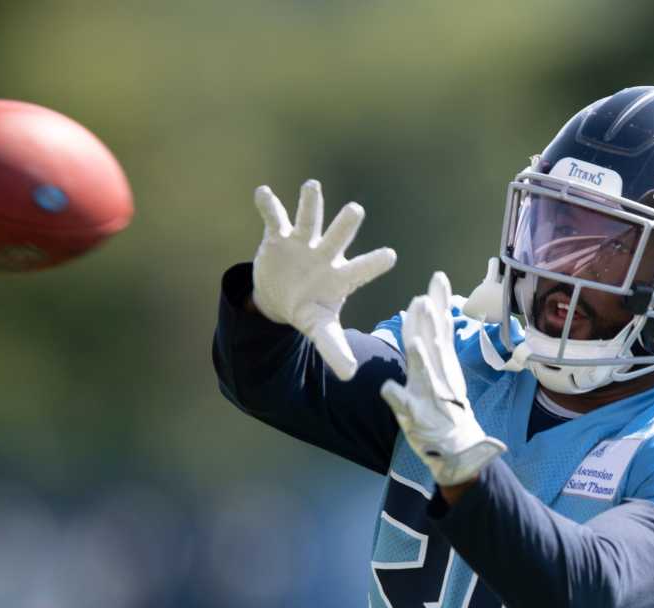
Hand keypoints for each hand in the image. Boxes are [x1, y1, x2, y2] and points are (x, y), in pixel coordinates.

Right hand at [252, 180, 396, 380]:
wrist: (280, 294)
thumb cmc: (309, 307)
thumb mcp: (320, 328)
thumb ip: (334, 348)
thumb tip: (350, 375)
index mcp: (340, 277)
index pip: (360, 270)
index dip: (373, 264)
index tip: (391, 256)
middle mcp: (325, 255)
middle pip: (338, 238)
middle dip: (345, 225)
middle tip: (356, 210)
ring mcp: (302, 243)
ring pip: (309, 220)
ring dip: (311, 204)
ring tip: (312, 186)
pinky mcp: (278, 236)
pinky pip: (274, 217)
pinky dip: (268, 205)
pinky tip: (263, 193)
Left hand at [380, 272, 506, 486]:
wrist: (459, 448)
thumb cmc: (446, 408)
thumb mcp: (441, 370)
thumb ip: (432, 339)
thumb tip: (427, 308)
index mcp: (441, 362)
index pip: (438, 328)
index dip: (438, 304)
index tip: (438, 278)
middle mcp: (438, 375)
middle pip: (434, 344)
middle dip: (431, 321)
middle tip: (428, 295)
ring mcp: (430, 395)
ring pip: (425, 372)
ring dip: (420, 355)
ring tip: (414, 338)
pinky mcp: (418, 416)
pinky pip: (406, 406)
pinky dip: (398, 397)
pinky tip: (387, 388)